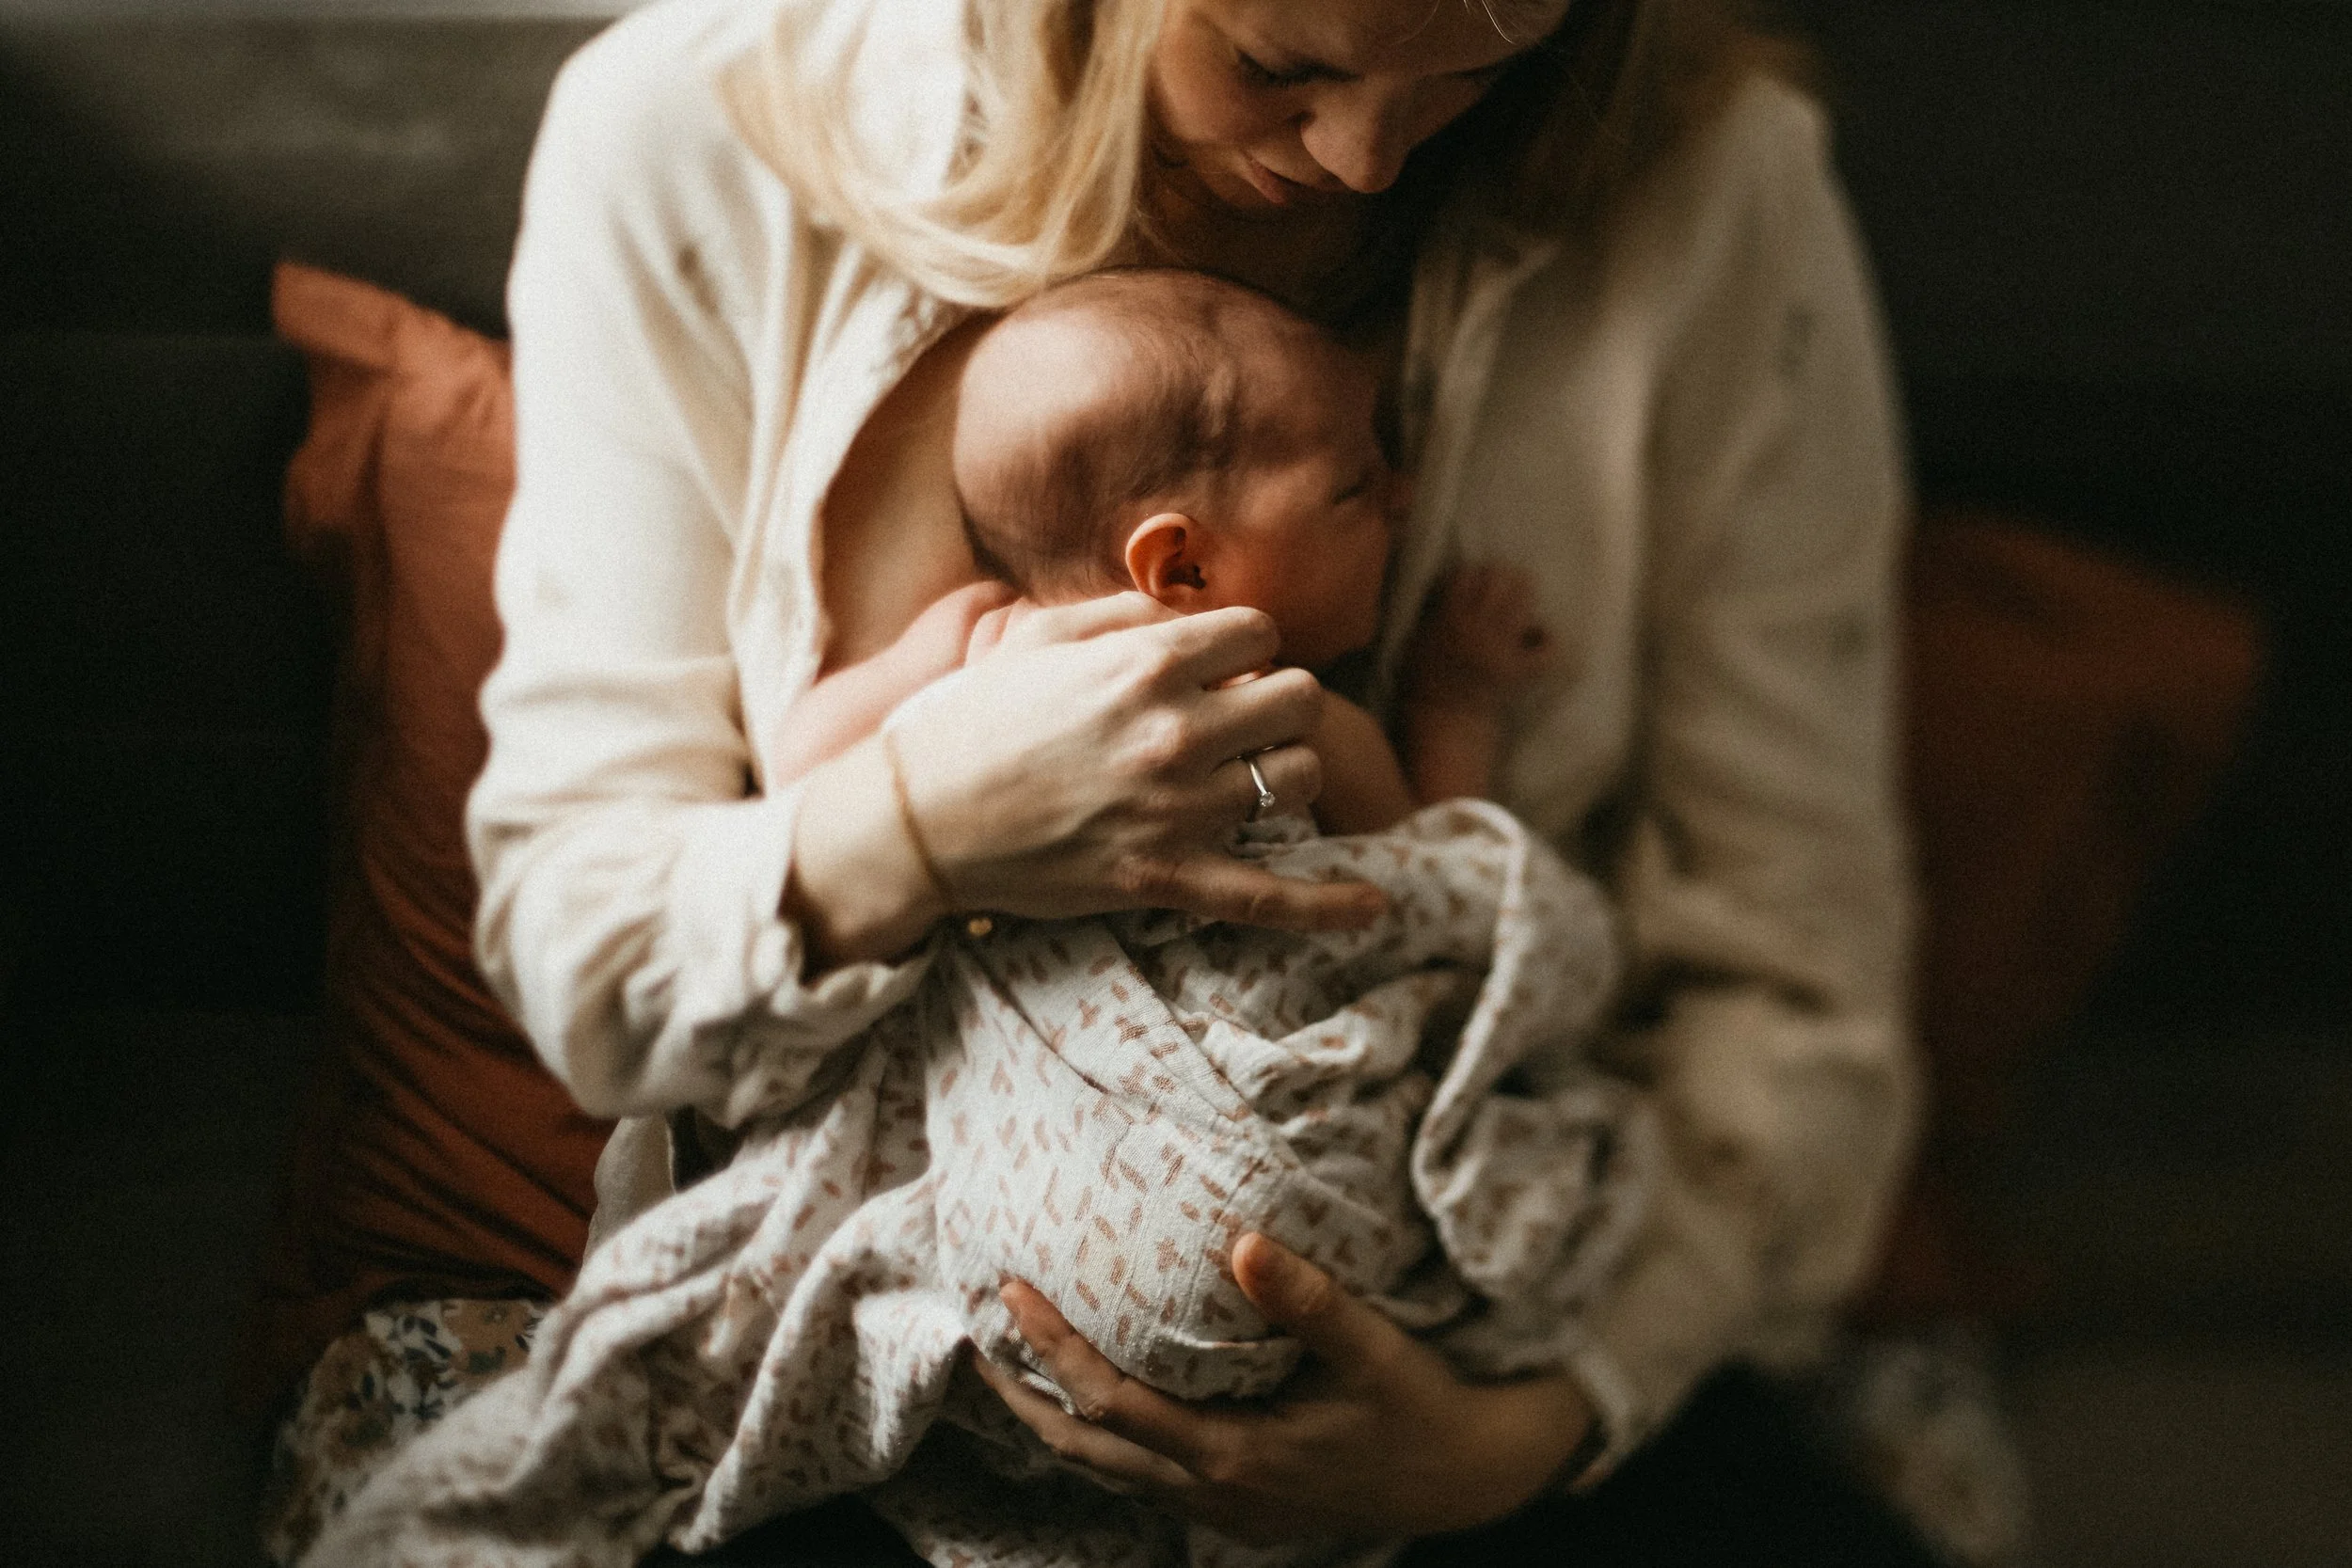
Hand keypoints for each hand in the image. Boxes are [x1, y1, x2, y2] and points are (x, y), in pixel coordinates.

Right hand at [889, 594, 1387, 931]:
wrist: (915, 822)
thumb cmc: (966, 721)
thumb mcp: (1036, 636)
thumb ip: (1123, 611)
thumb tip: (1186, 607)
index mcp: (1147, 662)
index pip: (1261, 633)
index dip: (1245, 648)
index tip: (1219, 667)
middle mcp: (1176, 731)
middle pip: (1298, 701)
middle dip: (1275, 704)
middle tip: (1236, 720)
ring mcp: (1178, 810)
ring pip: (1297, 778)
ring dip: (1281, 772)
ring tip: (1244, 776)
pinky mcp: (1167, 879)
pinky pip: (1272, 896)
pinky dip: (1329, 905)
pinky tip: (1375, 906)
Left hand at [971, 1233, 1590, 1544]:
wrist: (1471, 1478)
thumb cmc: (1422, 1409)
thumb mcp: (1375, 1352)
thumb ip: (1309, 1299)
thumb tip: (1242, 1241)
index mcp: (1231, 1454)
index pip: (1109, 1401)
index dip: (1051, 1348)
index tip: (1009, 1291)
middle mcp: (1212, 1489)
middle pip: (1082, 1446)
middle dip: (1021, 1393)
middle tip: (974, 1335)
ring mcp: (1222, 1507)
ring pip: (1106, 1469)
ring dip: (1052, 1417)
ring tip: (1008, 1366)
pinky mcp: (1237, 1507)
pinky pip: (1141, 1475)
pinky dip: (1099, 1436)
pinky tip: (1093, 1402)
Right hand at [1407, 564, 1553, 708]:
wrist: (1444, 719)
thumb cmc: (1425, 680)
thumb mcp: (1416, 640)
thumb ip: (1433, 612)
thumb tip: (1448, 584)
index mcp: (1449, 620)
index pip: (1466, 576)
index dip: (1473, 573)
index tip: (1475, 579)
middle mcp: (1477, 630)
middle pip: (1500, 582)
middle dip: (1503, 576)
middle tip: (1504, 580)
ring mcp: (1500, 650)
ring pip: (1524, 605)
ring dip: (1525, 596)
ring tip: (1523, 597)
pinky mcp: (1518, 671)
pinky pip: (1545, 650)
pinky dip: (1548, 641)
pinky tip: (1541, 637)